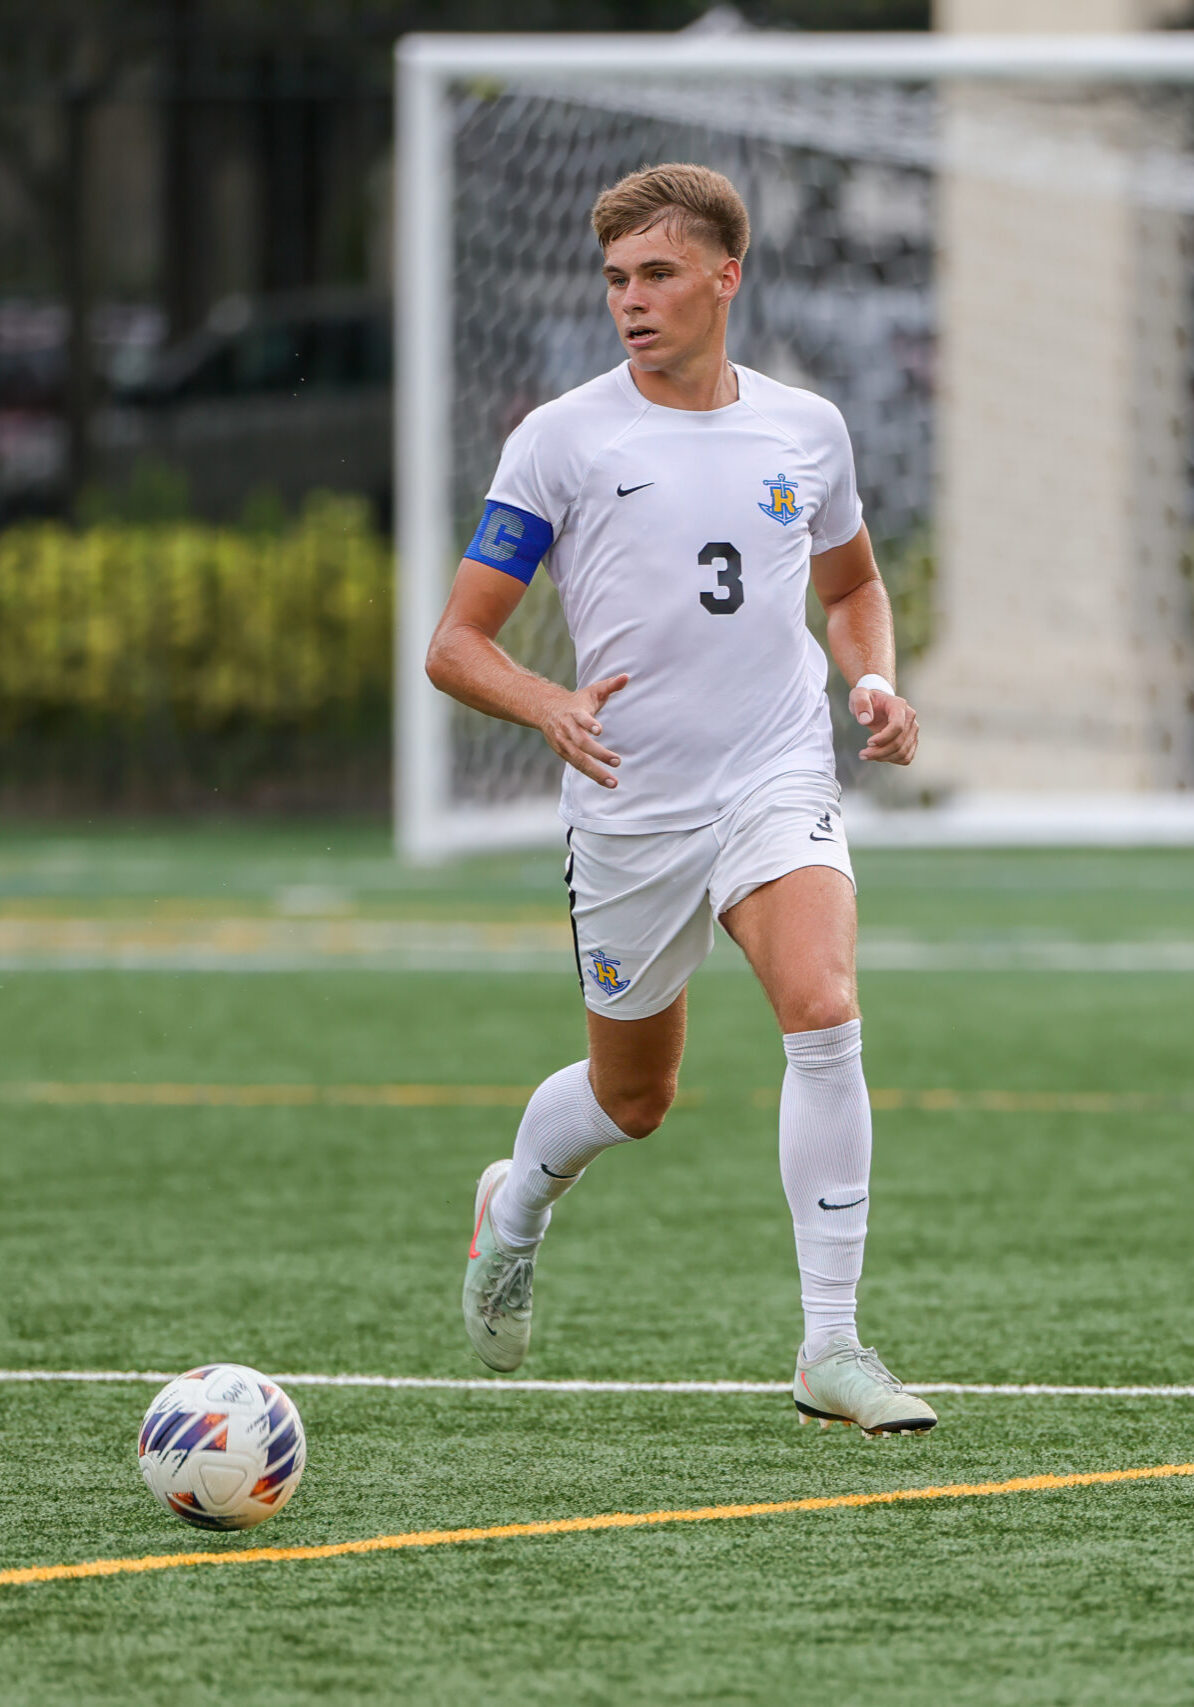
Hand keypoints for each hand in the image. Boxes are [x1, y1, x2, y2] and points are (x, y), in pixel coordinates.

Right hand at [539, 673, 628, 787]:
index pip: (581, 718)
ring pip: (579, 760)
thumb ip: (611, 685)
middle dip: (599, 753)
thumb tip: (627, 676)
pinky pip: (578, 766)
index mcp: (575, 713)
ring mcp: (564, 743)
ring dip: (596, 772)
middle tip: (617, 761)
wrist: (546, 710)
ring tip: (614, 782)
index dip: (588, 723)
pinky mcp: (563, 753)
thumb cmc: (577, 702)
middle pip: (581, 743)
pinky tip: (607, 782)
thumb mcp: (593, 691)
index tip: (599, 730)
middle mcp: (567, 729)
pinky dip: (592, 775)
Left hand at [849, 683, 918, 765]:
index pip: (897, 726)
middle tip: (862, 754)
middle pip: (899, 742)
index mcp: (899, 705)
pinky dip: (892, 760)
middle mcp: (910, 718)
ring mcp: (913, 730)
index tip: (868, 742)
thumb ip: (860, 704)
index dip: (883, 738)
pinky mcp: (912, 740)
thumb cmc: (868, 699)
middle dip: (879, 752)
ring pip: (903, 753)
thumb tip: (865, 720)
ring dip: (884, 758)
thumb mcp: (859, 695)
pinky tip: (878, 756)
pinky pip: (906, 757)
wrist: (878, 703)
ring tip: (867, 755)